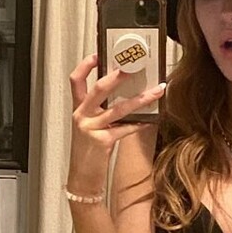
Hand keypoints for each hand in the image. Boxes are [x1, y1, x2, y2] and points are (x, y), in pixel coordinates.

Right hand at [67, 53, 166, 190]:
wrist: (82, 178)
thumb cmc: (88, 152)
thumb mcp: (89, 127)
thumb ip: (100, 111)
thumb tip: (124, 94)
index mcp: (78, 109)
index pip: (76, 81)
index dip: (85, 66)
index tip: (98, 54)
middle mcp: (82, 116)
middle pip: (98, 89)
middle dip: (116, 76)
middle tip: (132, 66)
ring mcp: (91, 128)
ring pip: (118, 109)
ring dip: (140, 99)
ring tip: (156, 91)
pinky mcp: (102, 142)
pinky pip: (125, 129)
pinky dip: (139, 123)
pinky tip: (151, 119)